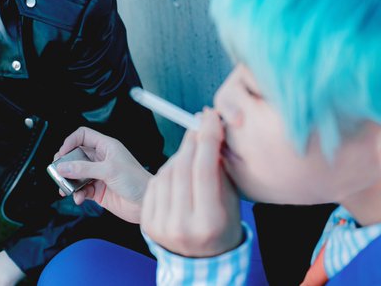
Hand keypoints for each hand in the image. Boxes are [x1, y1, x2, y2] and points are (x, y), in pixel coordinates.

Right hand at [54, 126, 152, 223]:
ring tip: (66, 188)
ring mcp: (99, 175)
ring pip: (76, 174)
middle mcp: (101, 159)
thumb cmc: (137, 181)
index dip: (70, 142)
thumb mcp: (109, 170)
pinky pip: (81, 189)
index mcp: (106, 147)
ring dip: (69, 181)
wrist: (146, 203)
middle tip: (58, 171)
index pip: (83, 136)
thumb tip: (64, 167)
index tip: (62, 154)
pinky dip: (77, 194)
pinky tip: (79, 197)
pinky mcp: (98, 190)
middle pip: (76, 156)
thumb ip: (84, 168)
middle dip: (66, 164)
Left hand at [141, 108, 240, 256]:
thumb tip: (210, 134)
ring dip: (180, 154)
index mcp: (209, 222)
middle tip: (198, 123)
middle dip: (192, 140)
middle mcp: (182, 226)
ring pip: (166, 173)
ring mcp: (162, 226)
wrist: (201, 263)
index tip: (209, 118)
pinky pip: (156, 184)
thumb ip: (221, 171)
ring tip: (192, 149)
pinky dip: (167, 171)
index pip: (205, 170)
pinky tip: (178, 169)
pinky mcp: (148, 223)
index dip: (207, 138)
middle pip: (183, 168)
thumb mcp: (231, 202)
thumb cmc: (223, 227)